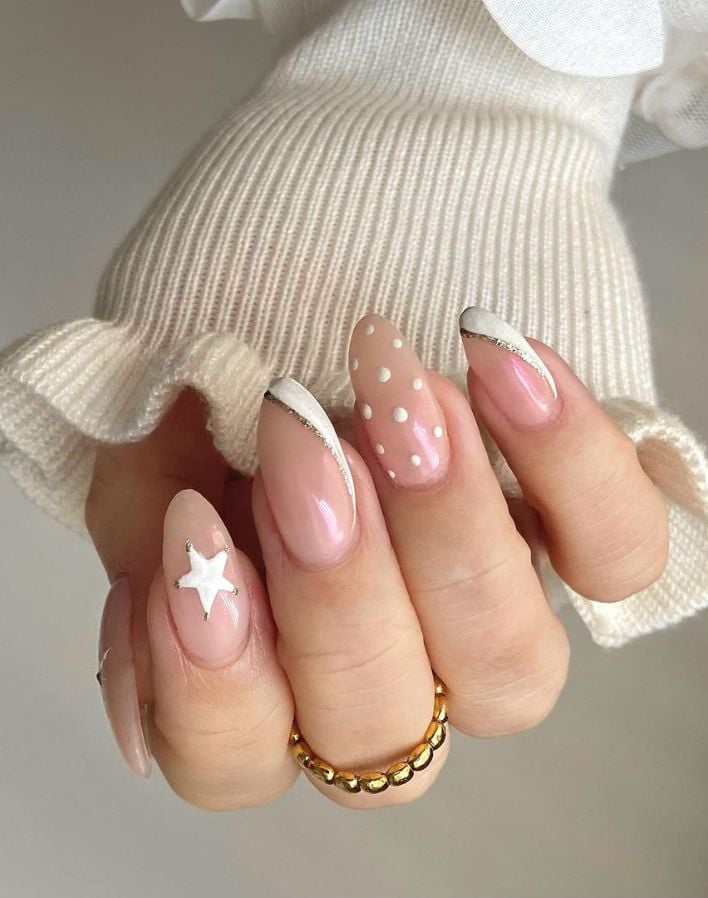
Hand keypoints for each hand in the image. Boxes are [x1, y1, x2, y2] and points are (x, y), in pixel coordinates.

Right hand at [88, 310, 667, 807]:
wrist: (339, 192)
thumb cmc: (238, 304)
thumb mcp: (159, 403)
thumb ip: (140, 512)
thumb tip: (157, 601)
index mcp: (263, 645)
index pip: (236, 754)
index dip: (212, 679)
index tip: (194, 521)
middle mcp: (389, 656)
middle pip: (381, 733)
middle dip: (336, 587)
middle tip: (298, 427)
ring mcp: (491, 601)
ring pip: (511, 674)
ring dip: (448, 536)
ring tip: (400, 398)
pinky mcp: (584, 526)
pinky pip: (618, 551)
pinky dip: (566, 464)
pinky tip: (496, 360)